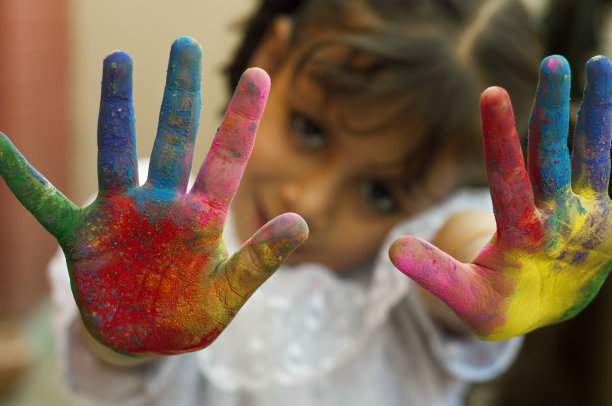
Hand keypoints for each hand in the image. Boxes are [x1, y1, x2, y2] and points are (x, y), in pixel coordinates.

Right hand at [0, 37, 307, 354]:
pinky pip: (44, 201)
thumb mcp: (228, 292)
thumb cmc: (191, 314)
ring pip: (113, 153)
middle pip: (171, 139)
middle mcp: (161, 205)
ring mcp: (119, 216)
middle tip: (185, 44)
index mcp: (200, 218)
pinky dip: (20, 177)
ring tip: (120, 61)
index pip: (227, 158)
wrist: (145, 339)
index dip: (243, 117)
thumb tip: (302, 221)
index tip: (259, 73)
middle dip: (179, 94)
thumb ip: (260, 261)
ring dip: (114, 110)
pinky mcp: (82, 237)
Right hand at [389, 55, 611, 339]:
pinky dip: (602, 131)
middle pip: (554, 158)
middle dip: (552, 110)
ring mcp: (588, 214)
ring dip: (596, 110)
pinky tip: (600, 98)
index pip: (508, 180)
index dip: (500, 137)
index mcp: (523, 239)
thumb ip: (432, 271)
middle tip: (555, 62)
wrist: (553, 313)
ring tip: (601, 63)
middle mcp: (561, 221)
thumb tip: (394, 248)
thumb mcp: (465, 297)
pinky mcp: (603, 212)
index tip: (493, 94)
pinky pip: (602, 165)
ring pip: (593, 155)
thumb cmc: (500, 305)